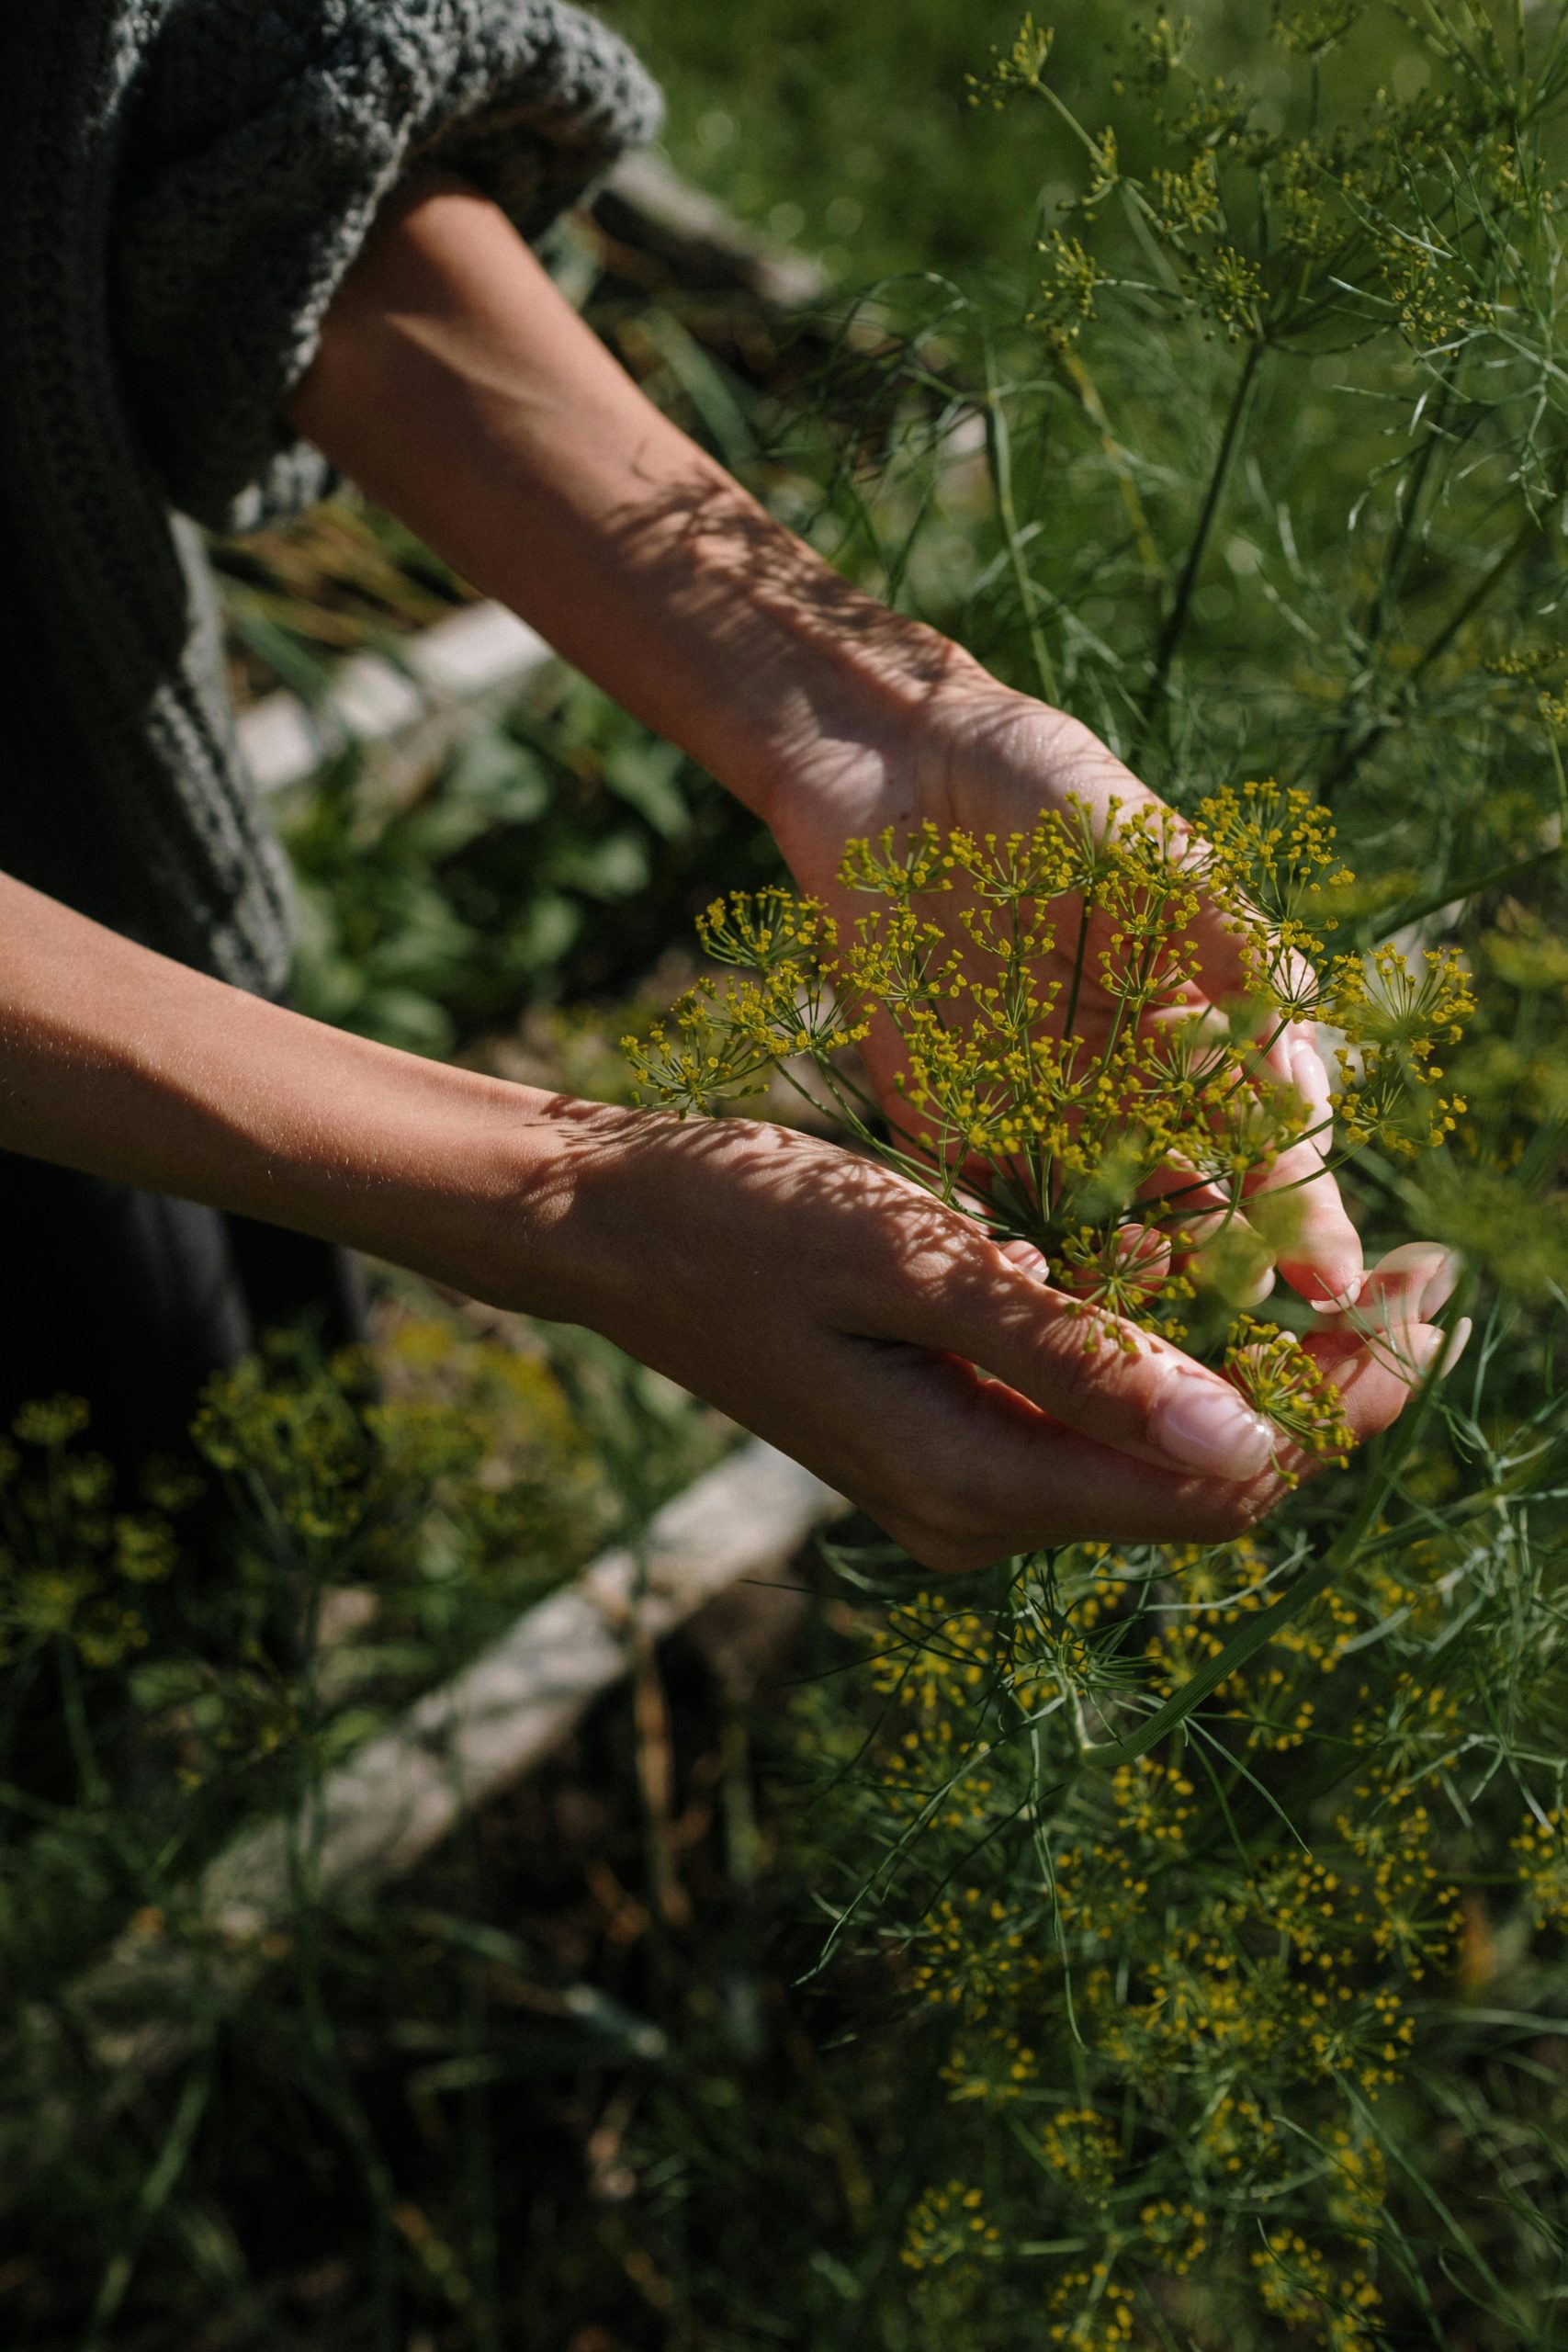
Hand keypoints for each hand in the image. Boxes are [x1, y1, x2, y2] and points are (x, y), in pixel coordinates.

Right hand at [538, 1102, 1448, 1571]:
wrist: (610, 1228)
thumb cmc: (744, 1223)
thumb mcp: (915, 1267)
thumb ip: (1076, 1356)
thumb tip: (1249, 1437)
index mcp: (980, 1483)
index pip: (1226, 1478)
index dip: (1348, 1399)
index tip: (1440, 1296)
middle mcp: (986, 1511)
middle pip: (1213, 1478)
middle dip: (1333, 1387)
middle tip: (1434, 1275)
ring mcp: (968, 1483)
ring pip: (1166, 1449)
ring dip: (1265, 1369)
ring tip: (1357, 1272)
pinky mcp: (954, 1436)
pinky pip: (1102, 1417)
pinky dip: (1176, 1355)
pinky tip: (1218, 1275)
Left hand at [763, 658, 1362, 1313]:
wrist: (895, 770)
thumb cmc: (1046, 789)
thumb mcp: (1155, 850)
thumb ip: (1227, 942)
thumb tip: (1300, 1045)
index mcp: (1200, 1028)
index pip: (1270, 1138)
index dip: (1302, 1208)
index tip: (1330, 1277)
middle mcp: (1130, 1086)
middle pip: (1197, 1203)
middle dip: (1227, 1266)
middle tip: (1249, 1312)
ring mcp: (1040, 1111)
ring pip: (1103, 1226)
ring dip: (1133, 1278)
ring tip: (1158, 1320)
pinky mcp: (947, 1121)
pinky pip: (990, 1209)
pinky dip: (1021, 1259)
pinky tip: (1047, 1300)